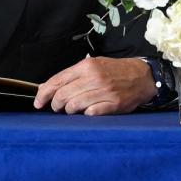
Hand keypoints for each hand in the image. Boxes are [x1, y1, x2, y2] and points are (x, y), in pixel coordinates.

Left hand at [34, 56, 155, 115]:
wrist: (142, 76)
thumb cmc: (114, 71)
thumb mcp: (93, 65)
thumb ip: (72, 76)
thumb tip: (48, 88)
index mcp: (86, 67)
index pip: (57, 81)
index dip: (44, 93)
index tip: (38, 102)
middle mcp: (94, 78)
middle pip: (63, 95)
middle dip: (55, 105)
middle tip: (56, 108)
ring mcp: (104, 92)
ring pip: (74, 105)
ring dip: (68, 111)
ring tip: (70, 110)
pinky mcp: (113, 104)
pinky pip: (91, 113)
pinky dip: (85, 115)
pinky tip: (86, 112)